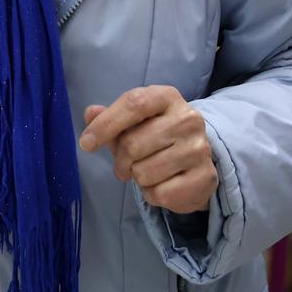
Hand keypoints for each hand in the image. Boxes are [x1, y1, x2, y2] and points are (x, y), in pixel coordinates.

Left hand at [79, 85, 217, 214]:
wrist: (195, 159)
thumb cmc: (155, 134)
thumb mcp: (133, 120)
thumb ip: (109, 117)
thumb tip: (90, 113)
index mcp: (167, 97)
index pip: (133, 103)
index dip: (105, 125)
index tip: (86, 143)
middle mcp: (188, 119)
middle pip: (133, 144)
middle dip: (120, 160)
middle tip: (123, 165)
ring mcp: (199, 149)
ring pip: (144, 172)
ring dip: (137, 177)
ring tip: (146, 171)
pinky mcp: (206, 177)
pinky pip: (160, 194)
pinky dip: (152, 194)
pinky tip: (162, 184)